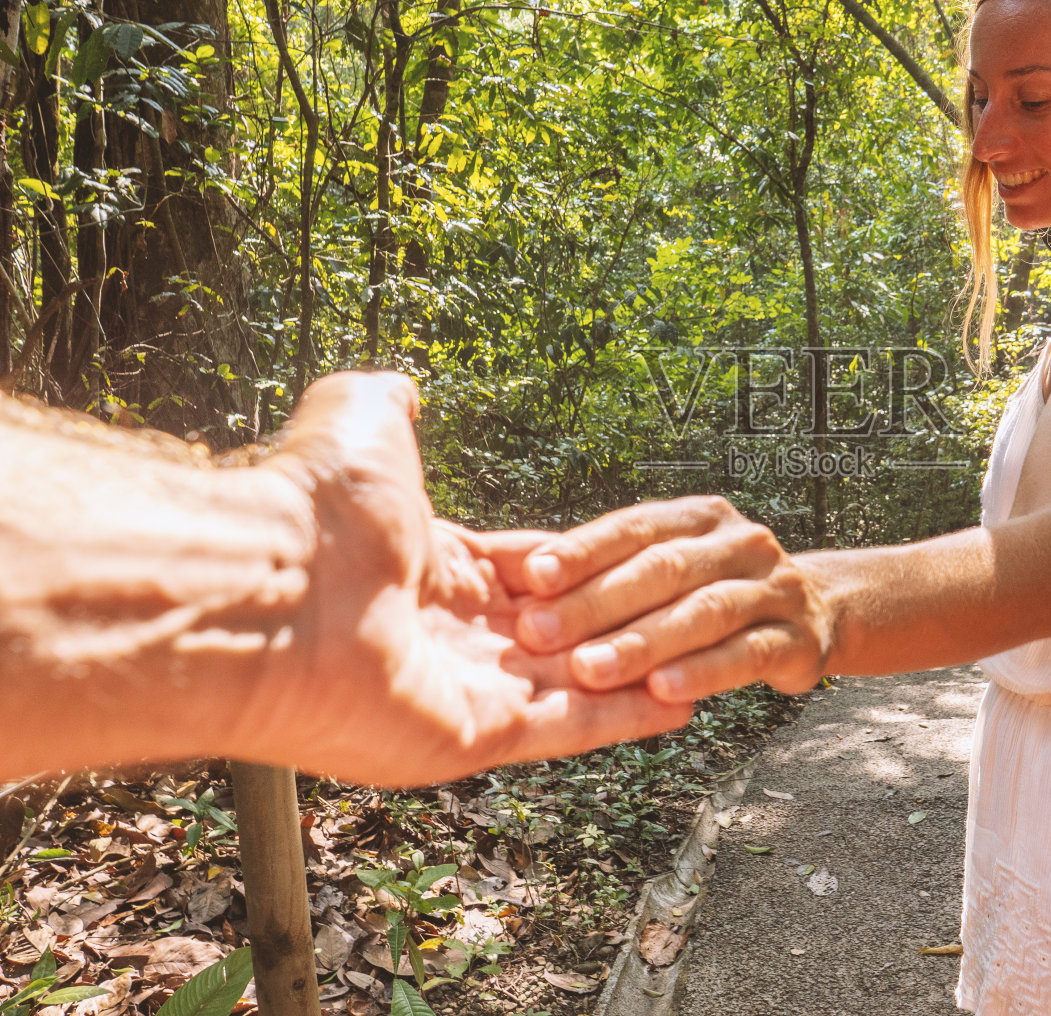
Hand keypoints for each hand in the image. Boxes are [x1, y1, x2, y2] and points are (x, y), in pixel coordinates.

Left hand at [242, 373, 692, 786]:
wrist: (277, 588)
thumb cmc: (315, 509)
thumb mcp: (361, 420)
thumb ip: (391, 405)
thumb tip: (400, 388)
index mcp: (435, 567)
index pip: (530, 570)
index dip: (580, 564)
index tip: (632, 558)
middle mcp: (450, 634)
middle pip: (558, 629)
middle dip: (619, 620)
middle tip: (680, 608)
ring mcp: (465, 691)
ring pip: (574, 683)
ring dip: (634, 669)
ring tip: (699, 661)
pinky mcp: (479, 736)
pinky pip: (571, 729)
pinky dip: (626, 719)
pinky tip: (679, 704)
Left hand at [511, 496, 831, 702]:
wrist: (815, 614)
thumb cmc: (713, 592)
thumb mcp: (673, 565)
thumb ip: (614, 570)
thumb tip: (519, 581)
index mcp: (699, 518)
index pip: (635, 527)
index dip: (583, 550)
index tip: (532, 576)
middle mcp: (740, 543)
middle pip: (664, 568)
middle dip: (598, 602)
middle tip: (540, 632)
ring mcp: (773, 589)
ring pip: (703, 612)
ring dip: (643, 642)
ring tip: (590, 670)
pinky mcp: (796, 641)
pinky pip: (745, 655)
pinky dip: (702, 672)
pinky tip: (662, 692)